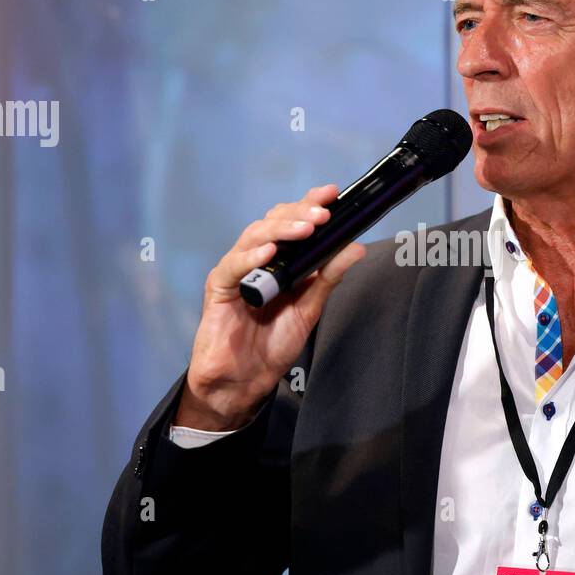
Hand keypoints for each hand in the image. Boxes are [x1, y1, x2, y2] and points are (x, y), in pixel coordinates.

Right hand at [174, 184, 365, 430]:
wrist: (244, 380)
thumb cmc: (271, 345)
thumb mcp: (309, 309)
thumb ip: (328, 278)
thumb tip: (355, 247)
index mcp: (279, 260)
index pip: (293, 221)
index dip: (309, 203)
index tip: (332, 193)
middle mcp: (256, 259)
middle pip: (273, 221)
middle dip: (299, 212)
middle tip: (323, 214)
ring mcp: (236, 271)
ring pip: (254, 236)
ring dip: (281, 229)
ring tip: (306, 228)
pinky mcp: (219, 288)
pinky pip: (233, 266)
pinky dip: (251, 258)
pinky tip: (269, 253)